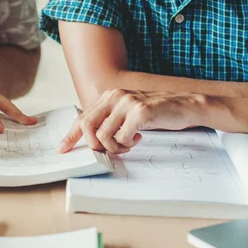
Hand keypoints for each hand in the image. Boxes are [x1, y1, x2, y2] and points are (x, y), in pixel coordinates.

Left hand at [58, 89, 207, 153]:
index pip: (82, 117)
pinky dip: (128, 144)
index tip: (62, 149)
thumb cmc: (156, 113)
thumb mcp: (127, 114)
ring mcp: (127, 103)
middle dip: (94, 145)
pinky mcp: (140, 112)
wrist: (185, 106)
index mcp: (109, 96)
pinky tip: (138, 138)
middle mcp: (115, 96)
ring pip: (104, 135)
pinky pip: (122, 137)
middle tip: (109, 151)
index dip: (70, 135)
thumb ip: (110, 121)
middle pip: (87, 127)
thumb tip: (92, 139)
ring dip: (114, 148)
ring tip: (128, 145)